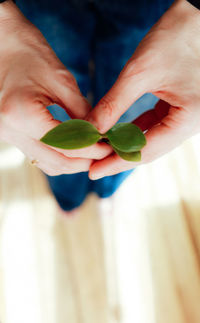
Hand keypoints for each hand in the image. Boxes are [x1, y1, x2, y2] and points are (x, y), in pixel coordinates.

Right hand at [0, 1, 111, 175]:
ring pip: (47, 163)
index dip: (91, 150)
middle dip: (83, 161)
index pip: (65, 147)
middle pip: (56, 162)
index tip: (109, 148)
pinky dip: (59, 156)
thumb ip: (81, 112)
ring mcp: (9, 135)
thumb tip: (99, 135)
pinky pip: (39, 154)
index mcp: (23, 115)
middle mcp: (11, 131)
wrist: (4, 45)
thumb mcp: (62, 81)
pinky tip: (75, 149)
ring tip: (93, 152)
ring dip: (72, 162)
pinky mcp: (12, 134)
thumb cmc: (31, 54)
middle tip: (104, 153)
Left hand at [85, 0, 199, 179]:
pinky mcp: (177, 109)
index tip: (93, 172)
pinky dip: (133, 131)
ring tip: (100, 151)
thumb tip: (89, 130)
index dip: (116, 162)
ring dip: (124, 145)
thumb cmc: (174, 38)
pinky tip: (114, 134)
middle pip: (148, 150)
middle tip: (93, 166)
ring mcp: (184, 118)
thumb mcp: (139, 73)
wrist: (194, 18)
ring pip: (149, 140)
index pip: (146, 151)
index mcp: (188, 119)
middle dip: (119, 157)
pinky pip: (153, 126)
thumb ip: (113, 104)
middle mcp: (189, 124)